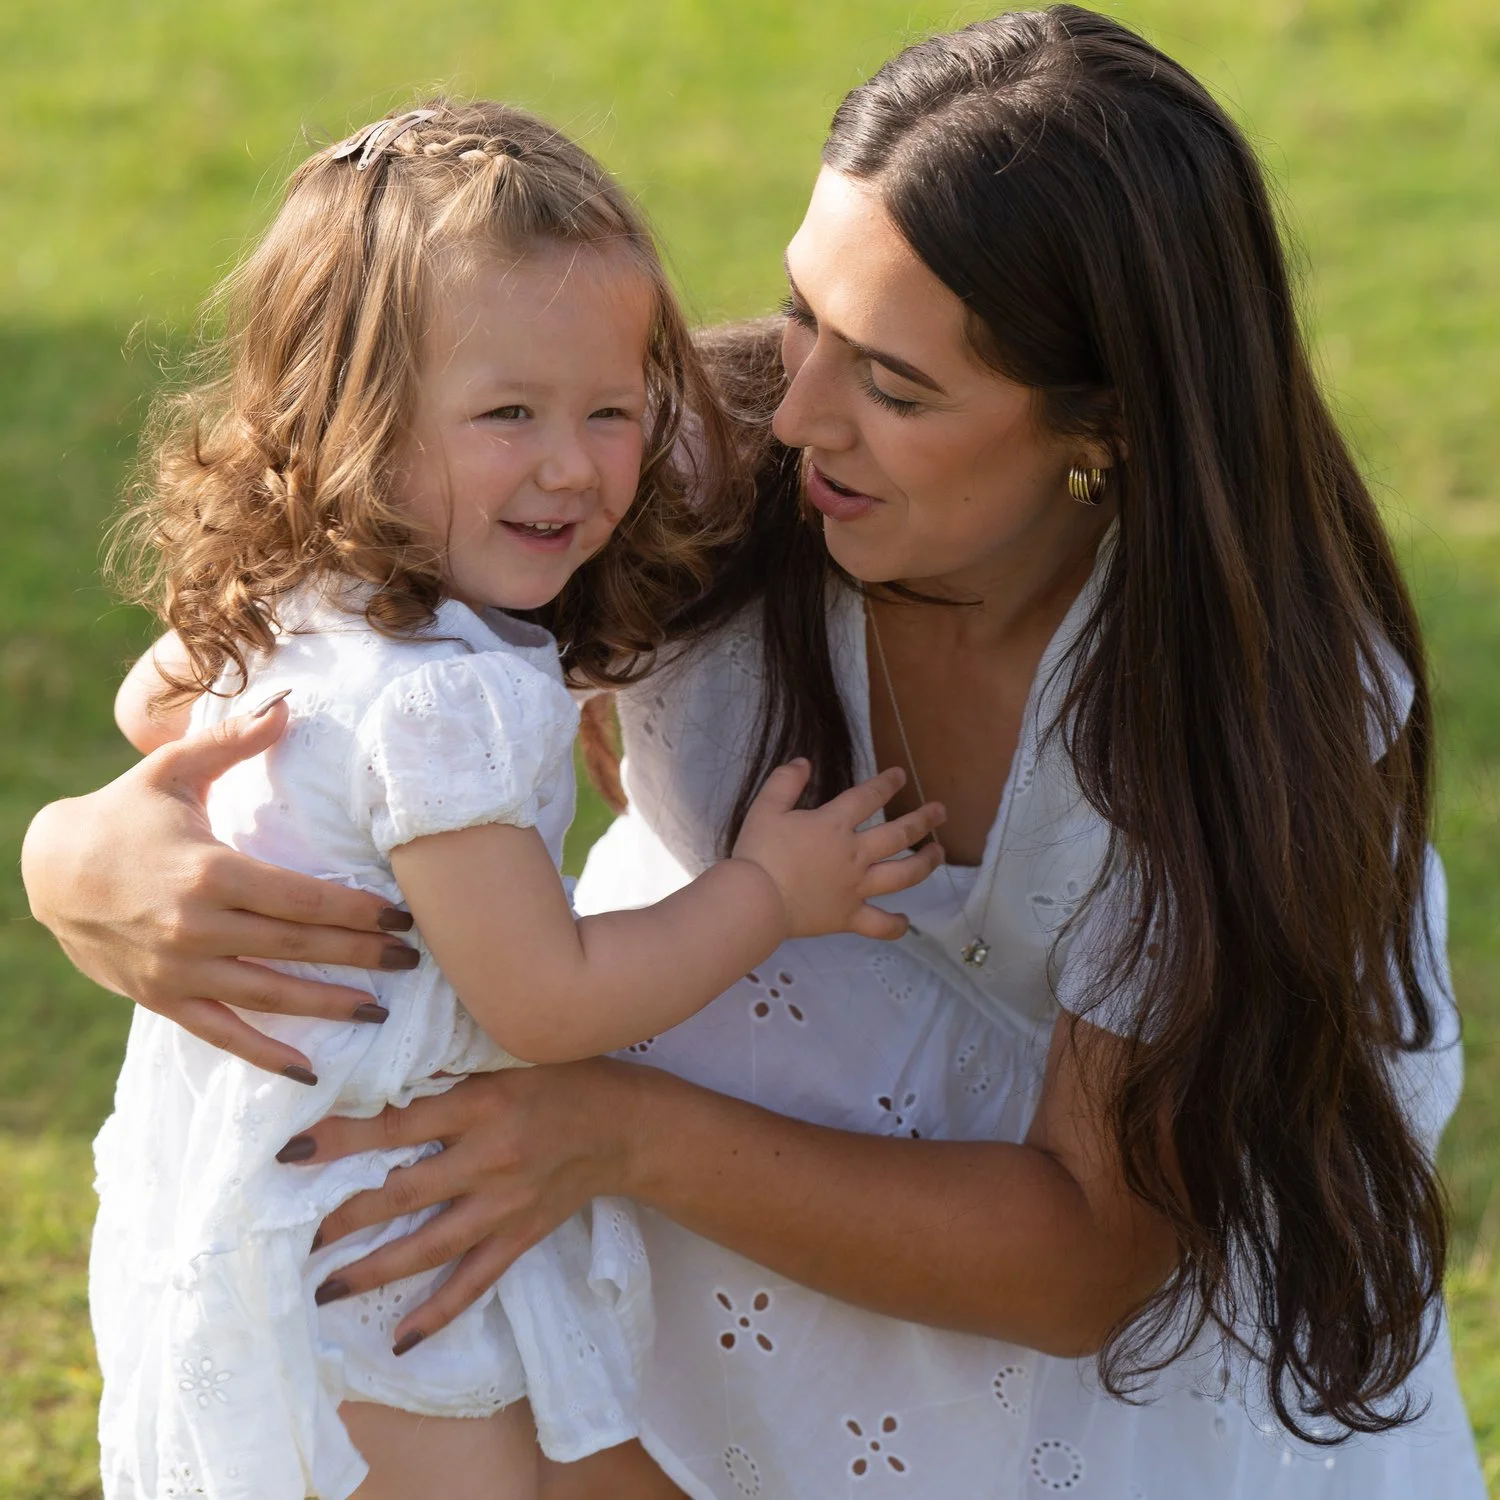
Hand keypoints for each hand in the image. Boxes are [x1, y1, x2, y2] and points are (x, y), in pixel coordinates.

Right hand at [20, 696, 417, 1078]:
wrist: (48, 871)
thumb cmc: (124, 814)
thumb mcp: (172, 769)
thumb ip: (233, 741)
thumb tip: (288, 705)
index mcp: (211, 870)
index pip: (303, 899)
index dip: (358, 911)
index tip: (404, 918)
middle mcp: (198, 926)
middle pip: (297, 947)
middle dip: (360, 955)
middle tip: (414, 960)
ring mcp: (180, 970)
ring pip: (269, 995)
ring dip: (327, 1005)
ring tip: (380, 1010)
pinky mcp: (163, 999)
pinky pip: (222, 1035)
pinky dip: (265, 1055)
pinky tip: (310, 1071)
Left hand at [282, 1062, 641, 1349]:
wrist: (625, 1126)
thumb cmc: (562, 1078)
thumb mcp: (505, 1057)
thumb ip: (447, 1070)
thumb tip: (377, 1076)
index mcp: (481, 1105)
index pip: (397, 1125)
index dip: (342, 1139)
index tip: (292, 1152)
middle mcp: (490, 1158)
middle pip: (403, 1191)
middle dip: (344, 1216)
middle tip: (294, 1235)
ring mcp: (505, 1206)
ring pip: (430, 1246)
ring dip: (374, 1269)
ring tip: (325, 1288)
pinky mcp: (520, 1237)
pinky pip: (475, 1282)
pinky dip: (438, 1313)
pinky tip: (401, 1338)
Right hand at [731, 761, 944, 940]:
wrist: (755, 900)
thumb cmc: (759, 853)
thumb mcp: (765, 808)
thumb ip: (785, 782)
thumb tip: (804, 762)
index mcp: (834, 825)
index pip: (868, 797)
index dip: (886, 784)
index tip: (901, 775)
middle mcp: (854, 855)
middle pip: (898, 835)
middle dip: (922, 820)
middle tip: (940, 811)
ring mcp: (855, 888)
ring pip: (901, 875)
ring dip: (925, 863)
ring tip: (939, 853)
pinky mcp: (848, 917)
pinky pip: (878, 924)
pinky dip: (894, 925)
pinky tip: (905, 921)